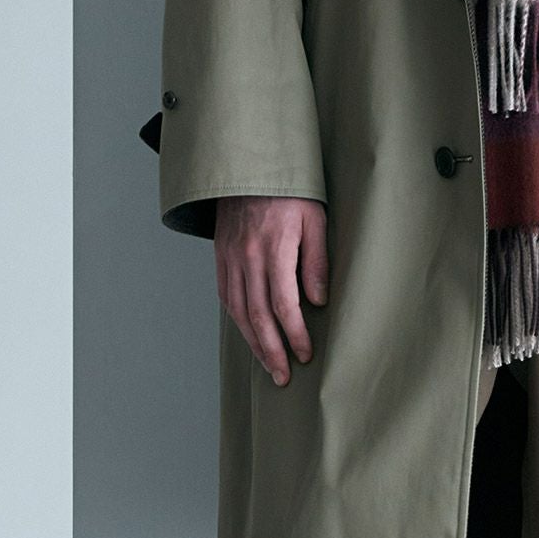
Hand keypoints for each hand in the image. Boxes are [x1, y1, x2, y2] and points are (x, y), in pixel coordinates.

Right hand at [214, 196, 328, 385]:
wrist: (247, 160)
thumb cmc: (289, 188)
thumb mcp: (314, 219)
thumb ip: (317, 261)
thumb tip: (317, 301)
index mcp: (273, 249)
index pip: (284, 305)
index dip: (295, 334)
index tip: (306, 354)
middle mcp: (247, 257)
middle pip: (258, 316)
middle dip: (272, 351)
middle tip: (284, 377)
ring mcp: (230, 257)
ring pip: (239, 311)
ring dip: (253, 343)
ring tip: (268, 366)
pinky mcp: (221, 255)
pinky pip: (226, 296)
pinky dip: (237, 321)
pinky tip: (249, 336)